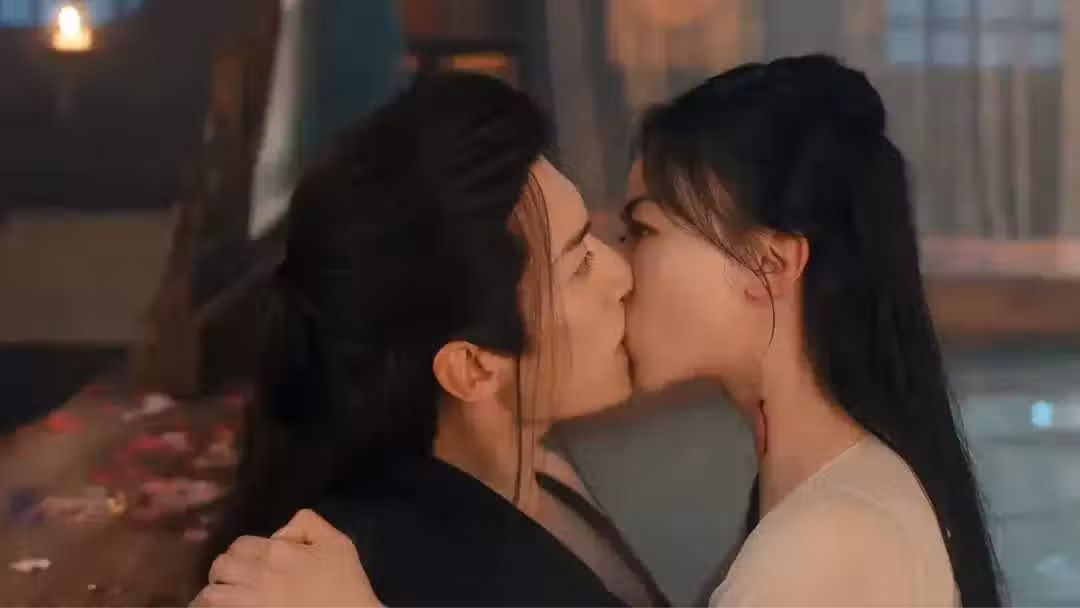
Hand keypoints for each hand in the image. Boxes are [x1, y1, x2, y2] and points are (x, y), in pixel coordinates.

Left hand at [190, 509, 381, 607]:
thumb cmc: (347, 585)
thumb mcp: (338, 543)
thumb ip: (308, 524)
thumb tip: (279, 533)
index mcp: (279, 552)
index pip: (241, 545)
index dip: (242, 552)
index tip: (249, 562)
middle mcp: (259, 575)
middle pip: (221, 566)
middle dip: (222, 570)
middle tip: (230, 578)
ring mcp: (252, 603)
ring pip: (210, 595)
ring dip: (210, 595)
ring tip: (215, 599)